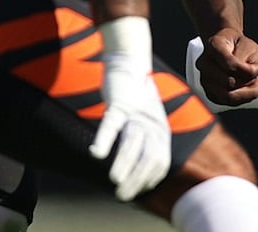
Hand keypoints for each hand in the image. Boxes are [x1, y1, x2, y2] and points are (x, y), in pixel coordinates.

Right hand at [90, 17, 170, 200]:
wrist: (130, 62)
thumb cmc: (136, 96)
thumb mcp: (147, 118)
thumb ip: (146, 140)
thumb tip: (138, 168)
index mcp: (161, 129)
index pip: (161, 161)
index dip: (150, 178)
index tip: (138, 191)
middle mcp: (152, 123)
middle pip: (149, 156)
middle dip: (137, 179)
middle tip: (123, 194)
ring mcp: (135, 113)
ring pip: (131, 143)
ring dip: (123, 164)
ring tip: (115, 180)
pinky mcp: (118, 103)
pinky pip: (111, 124)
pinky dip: (104, 139)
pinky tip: (96, 154)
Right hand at [185, 34, 257, 110]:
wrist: (226, 45)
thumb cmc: (237, 44)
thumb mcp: (247, 45)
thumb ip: (247, 60)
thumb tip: (249, 76)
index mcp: (213, 46)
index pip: (229, 64)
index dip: (247, 70)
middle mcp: (204, 63)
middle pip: (228, 82)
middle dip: (248, 83)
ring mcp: (204, 79)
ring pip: (226, 96)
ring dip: (246, 94)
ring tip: (256, 87)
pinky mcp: (209, 91)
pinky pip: (226, 102)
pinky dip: (241, 99)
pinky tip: (248, 91)